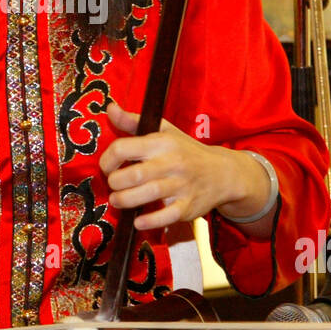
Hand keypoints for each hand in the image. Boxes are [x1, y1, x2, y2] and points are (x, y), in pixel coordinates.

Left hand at [100, 100, 263, 231]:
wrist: (223, 173)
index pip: (123, 148)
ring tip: (117, 201)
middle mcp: (172, 162)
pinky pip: (167, 216)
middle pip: (134, 174)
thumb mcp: (163, 130)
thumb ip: (133, 121)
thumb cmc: (186, 150)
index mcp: (162, 143)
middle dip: (115, 182)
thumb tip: (110, 108)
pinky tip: (138, 221)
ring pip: (148, 194)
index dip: (107, 160)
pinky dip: (150, 221)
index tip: (107, 168)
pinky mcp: (188, 207)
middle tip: (113, 186)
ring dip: (125, 200)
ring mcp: (181, 185)